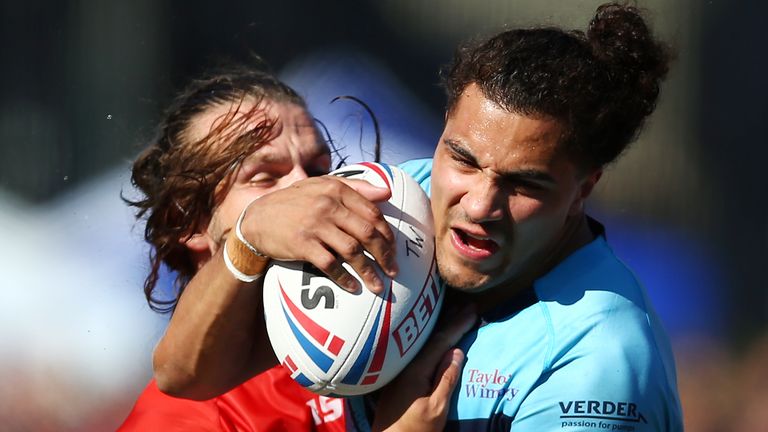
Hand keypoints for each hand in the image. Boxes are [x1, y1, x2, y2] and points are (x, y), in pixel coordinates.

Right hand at [240, 175, 397, 292]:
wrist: (257, 219)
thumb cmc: (295, 203)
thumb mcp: (322, 186)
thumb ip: (356, 188)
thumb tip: (388, 193)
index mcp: (336, 190)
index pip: (372, 213)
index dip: (387, 234)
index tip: (393, 249)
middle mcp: (327, 206)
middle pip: (367, 233)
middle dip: (384, 255)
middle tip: (393, 270)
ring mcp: (315, 226)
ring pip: (352, 251)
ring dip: (369, 271)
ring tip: (379, 285)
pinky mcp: (303, 245)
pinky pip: (330, 265)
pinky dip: (344, 278)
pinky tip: (353, 287)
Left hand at [372, 306, 477, 431]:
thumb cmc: (414, 430)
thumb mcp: (436, 409)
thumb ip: (446, 379)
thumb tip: (457, 351)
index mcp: (416, 370)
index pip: (440, 341)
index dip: (458, 325)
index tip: (473, 311)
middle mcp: (406, 365)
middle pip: (431, 337)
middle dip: (451, 321)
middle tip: (468, 306)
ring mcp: (401, 370)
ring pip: (425, 343)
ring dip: (441, 328)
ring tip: (455, 314)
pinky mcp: (400, 378)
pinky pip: (420, 352)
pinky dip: (433, 342)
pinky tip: (438, 341)